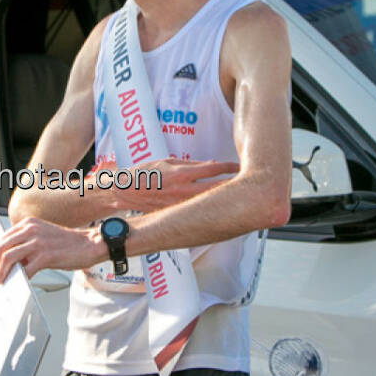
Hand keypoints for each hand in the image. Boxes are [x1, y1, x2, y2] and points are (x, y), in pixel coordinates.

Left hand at [0, 217, 102, 283]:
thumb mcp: (42, 236)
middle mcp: (31, 230)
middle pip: (2, 247)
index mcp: (28, 224)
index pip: (3, 237)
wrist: (89, 244)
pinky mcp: (46, 255)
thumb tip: (11, 261)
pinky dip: (20, 277)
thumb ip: (26, 243)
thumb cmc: (68, 243)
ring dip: (3, 272)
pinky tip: (21, 282)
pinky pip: (25, 269)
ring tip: (3, 280)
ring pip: (9, 257)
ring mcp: (38, 242)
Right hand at [99, 157, 237, 212]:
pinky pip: (199, 210)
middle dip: (235, 185)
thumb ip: (191, 165)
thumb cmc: (146, 173)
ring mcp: (183, 205)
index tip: (240, 166)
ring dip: (226, 198)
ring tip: (241, 196)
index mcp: (182, 173)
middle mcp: (184, 191)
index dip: (230, 167)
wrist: (126, 192)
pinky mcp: (179, 214)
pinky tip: (221, 209)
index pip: (213, 169)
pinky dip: (211, 209)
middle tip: (250, 182)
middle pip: (218, 188)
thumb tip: (212, 165)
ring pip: (211, 202)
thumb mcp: (168, 161)